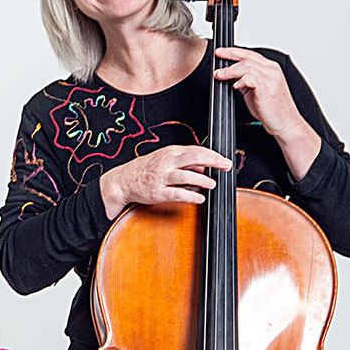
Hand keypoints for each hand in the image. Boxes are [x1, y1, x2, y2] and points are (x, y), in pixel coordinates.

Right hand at [99, 145, 231, 219]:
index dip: (212, 155)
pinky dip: (190, 196)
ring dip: (202, 179)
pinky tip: (199, 198)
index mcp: (170, 153)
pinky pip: (176, 194)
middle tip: (226, 166)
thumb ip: (185, 162)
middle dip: (212, 161)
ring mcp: (161, 178)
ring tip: (212, 184)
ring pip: (185, 176)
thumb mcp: (165, 160)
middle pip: (193, 158)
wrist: (122, 180)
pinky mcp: (157, 193)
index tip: (225, 160)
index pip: (196, 150)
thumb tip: (205, 167)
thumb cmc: (146, 170)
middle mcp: (166, 163)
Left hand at [214, 47, 320, 179]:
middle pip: (247, 58)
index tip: (220, 52)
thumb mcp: (255, 91)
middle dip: (229, 56)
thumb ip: (246, 81)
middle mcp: (272, 71)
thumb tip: (231, 76)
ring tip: (220, 75)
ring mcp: (271, 79)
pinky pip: (251, 79)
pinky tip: (235, 86)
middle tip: (217, 58)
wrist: (285, 122)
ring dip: (230, 71)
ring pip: (247, 66)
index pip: (250, 55)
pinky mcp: (267, 89)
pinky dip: (240, 81)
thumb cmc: (271, 109)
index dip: (234, 51)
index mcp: (270, 69)